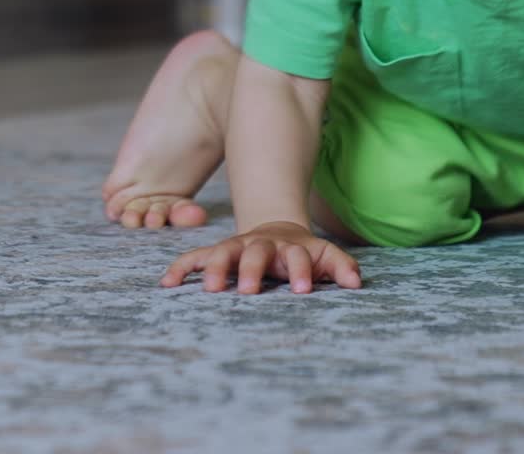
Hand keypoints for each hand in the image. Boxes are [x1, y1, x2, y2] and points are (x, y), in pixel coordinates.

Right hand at [160, 220, 361, 294]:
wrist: (275, 231)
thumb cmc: (303, 254)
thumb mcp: (325, 256)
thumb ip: (341, 267)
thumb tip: (356, 283)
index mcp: (290, 247)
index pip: (297, 256)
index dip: (302, 271)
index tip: (303, 291)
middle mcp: (261, 245)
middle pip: (256, 253)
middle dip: (252, 270)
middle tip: (249, 292)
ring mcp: (237, 247)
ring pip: (223, 253)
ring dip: (216, 269)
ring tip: (211, 290)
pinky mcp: (217, 254)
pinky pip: (195, 258)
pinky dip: (181, 268)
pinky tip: (167, 284)